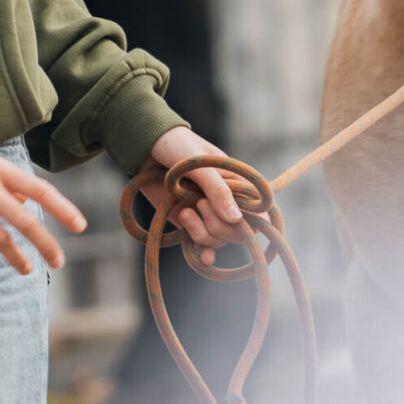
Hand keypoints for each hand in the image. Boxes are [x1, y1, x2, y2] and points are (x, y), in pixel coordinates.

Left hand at [139, 127, 248, 266]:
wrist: (145, 149)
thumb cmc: (178, 147)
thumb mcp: (201, 164)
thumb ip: (218, 191)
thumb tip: (237, 219)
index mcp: (237, 183)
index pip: (258, 210)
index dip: (256, 221)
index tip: (241, 222)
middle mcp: (225, 201)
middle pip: (237, 231)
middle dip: (218, 224)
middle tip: (200, 203)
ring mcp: (207, 213)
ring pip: (218, 239)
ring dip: (202, 232)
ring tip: (185, 211)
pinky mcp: (189, 222)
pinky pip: (201, 244)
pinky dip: (203, 252)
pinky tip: (203, 257)